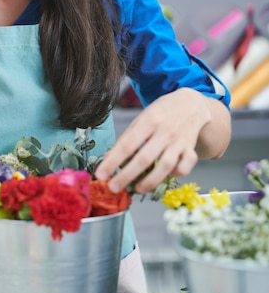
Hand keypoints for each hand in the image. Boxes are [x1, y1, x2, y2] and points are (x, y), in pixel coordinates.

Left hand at [95, 89, 209, 193]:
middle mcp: (164, 132)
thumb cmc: (161, 112)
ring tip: (137, 189)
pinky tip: (166, 175)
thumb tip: (110, 158)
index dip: (113, 161)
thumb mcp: (142, 118)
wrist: (191, 103)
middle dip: (127, 176)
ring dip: (150, 181)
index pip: (127, 144)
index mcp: (148, 121)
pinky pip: (186, 166)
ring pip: (165, 166)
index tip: (101, 174)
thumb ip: (129, 137)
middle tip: (113, 188)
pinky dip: (177, 174)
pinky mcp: (190, 149)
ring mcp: (179, 141)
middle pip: (144, 158)